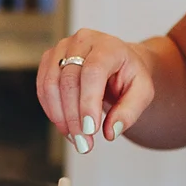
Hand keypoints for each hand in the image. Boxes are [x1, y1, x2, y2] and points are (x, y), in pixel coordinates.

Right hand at [36, 29, 152, 153]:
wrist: (118, 63)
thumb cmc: (130, 76)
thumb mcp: (142, 93)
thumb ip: (130, 111)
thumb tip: (110, 131)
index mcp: (108, 46)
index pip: (93, 71)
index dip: (88, 101)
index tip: (90, 129)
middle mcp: (82, 42)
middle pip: (69, 80)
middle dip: (74, 117)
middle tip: (84, 143)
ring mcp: (61, 48)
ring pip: (51, 85)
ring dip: (60, 117)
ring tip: (76, 139)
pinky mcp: (49, 60)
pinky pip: (42, 89)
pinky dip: (52, 112)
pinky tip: (66, 128)